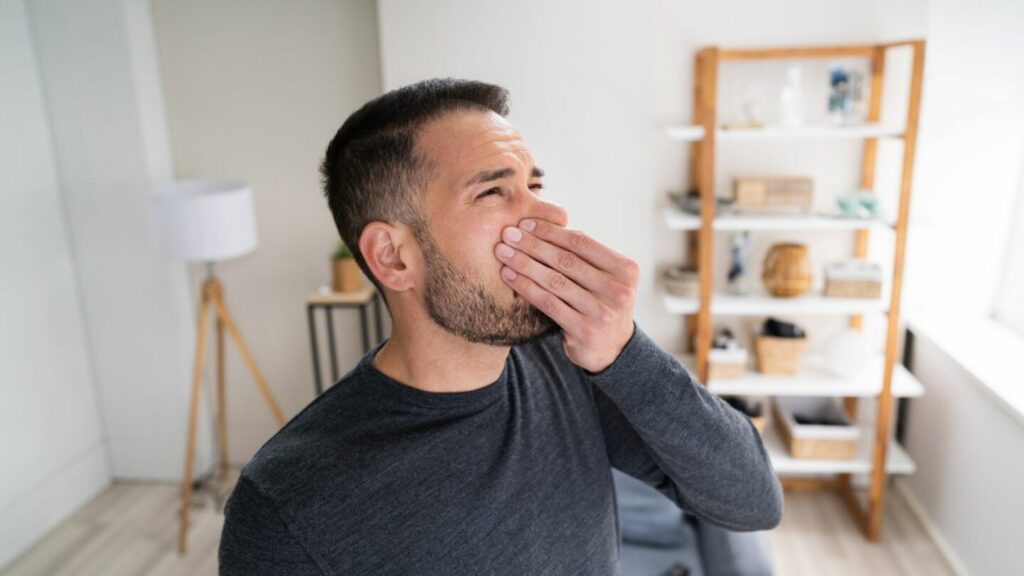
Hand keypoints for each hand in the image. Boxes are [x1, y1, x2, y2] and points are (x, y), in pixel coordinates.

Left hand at [495, 217, 638, 372]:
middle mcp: (618, 290)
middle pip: (566, 260)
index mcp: (625, 269)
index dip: (551, 231)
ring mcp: (602, 311)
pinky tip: (508, 276)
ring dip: (524, 264)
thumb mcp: (604, 277)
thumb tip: (541, 224)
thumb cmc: (600, 302)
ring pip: (554, 281)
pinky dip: (525, 287)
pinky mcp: (584, 330)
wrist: (612, 348)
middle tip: (507, 234)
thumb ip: (584, 256)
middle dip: (532, 244)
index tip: (526, 223)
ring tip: (502, 252)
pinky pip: (548, 303)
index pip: (582, 242)